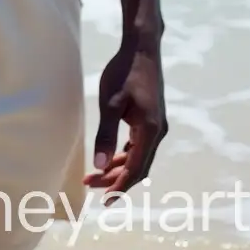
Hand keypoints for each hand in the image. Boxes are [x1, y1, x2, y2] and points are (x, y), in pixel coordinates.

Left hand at [85, 38, 166, 200]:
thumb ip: (105, 134)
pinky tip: (111, 155)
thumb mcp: (110, 103)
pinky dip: (126, 154)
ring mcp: (157, 124)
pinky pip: (140, 145)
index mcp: (150, 131)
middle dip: (115, 179)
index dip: (119, 187)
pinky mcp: (152, 117)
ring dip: (119, 167)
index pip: (135, 170)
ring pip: (139, 156)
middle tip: (90, 185)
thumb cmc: (124, 72)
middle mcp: (158, 132)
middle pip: (138, 167)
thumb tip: (99, 165)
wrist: (142, 48)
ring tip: (96, 174)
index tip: (104, 201)